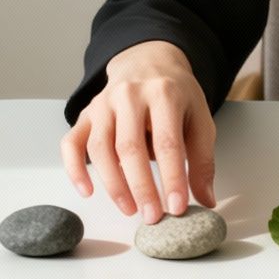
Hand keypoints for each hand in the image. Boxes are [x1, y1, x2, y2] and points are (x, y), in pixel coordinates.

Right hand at [60, 40, 217, 222]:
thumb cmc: (177, 97)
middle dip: (141, 187)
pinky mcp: (85, 114)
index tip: (177, 207)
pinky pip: (71, 143)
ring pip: (100, 148)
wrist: (149, 62)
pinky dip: (74, 169)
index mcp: (164, 94)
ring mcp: (103, 104)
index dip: (172, 177)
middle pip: (130, 147)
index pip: (167, 142)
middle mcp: (129, 95)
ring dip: (113, 184)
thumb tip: (206, 200)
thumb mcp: (200, 120)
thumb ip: (203, 160)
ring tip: (130, 209)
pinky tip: (87, 191)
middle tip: (152, 216)